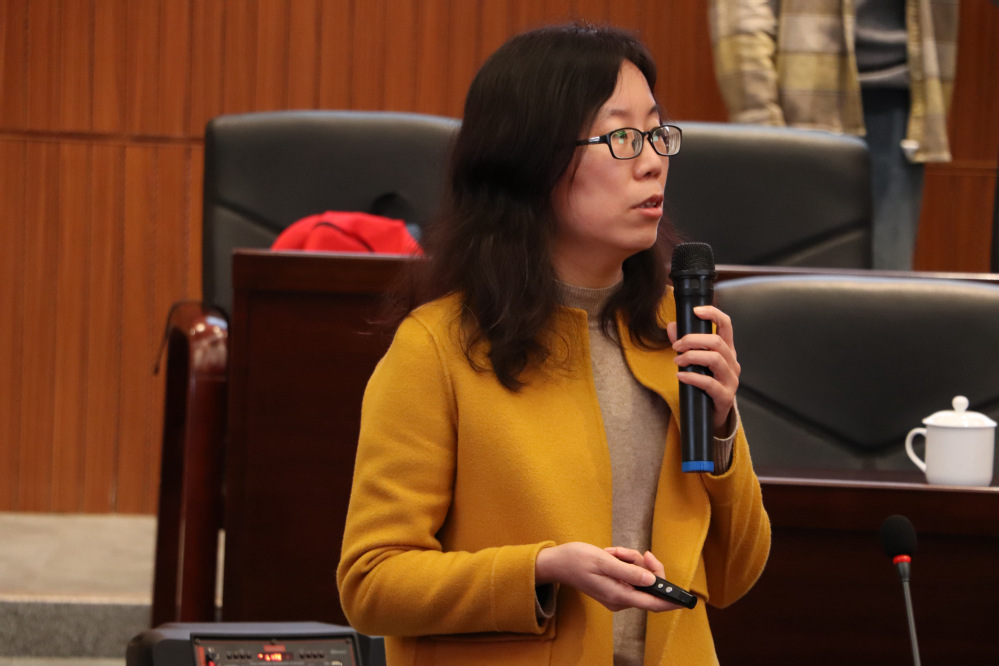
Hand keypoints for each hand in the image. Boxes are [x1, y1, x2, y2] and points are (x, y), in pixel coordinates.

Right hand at [535, 542, 681, 611]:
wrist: (558, 562)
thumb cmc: (577, 560)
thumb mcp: (603, 561)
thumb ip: (628, 571)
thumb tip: (650, 580)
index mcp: (619, 595)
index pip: (653, 603)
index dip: (671, 600)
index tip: (685, 598)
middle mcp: (621, 599)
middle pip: (649, 586)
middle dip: (646, 566)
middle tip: (638, 553)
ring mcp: (618, 594)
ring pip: (640, 577)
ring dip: (631, 560)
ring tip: (613, 553)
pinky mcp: (616, 587)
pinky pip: (630, 574)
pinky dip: (625, 562)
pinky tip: (612, 555)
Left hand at [666, 305, 739, 433]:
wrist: (711, 416)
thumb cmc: (704, 386)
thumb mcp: (695, 363)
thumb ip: (684, 344)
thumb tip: (671, 325)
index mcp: (727, 350)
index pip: (726, 325)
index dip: (713, 314)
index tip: (696, 311)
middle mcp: (732, 363)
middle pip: (716, 342)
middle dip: (692, 340)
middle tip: (675, 346)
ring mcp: (731, 380)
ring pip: (714, 359)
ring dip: (691, 357)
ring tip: (677, 360)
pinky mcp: (725, 396)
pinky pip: (709, 383)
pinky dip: (692, 377)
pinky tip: (680, 376)